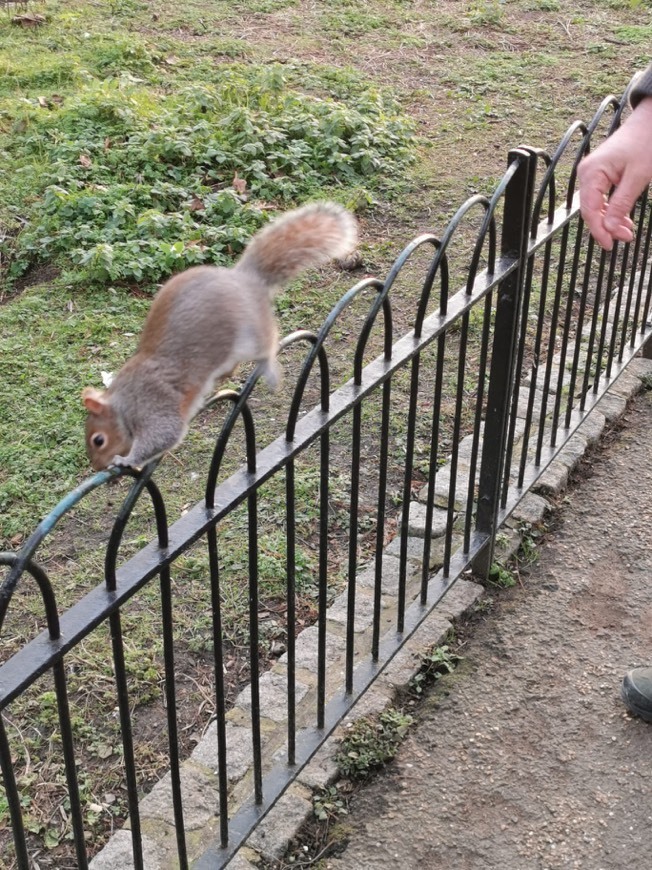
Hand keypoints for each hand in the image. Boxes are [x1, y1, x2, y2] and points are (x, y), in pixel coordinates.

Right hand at [577, 96, 651, 250]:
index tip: (610, 244)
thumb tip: (609, 228)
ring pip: (596, 206)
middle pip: (590, 210)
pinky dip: (611, 210)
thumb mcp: (637, 177)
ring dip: (610, 220)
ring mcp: (592, 174)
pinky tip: (623, 219)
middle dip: (606, 226)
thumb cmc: (646, 142)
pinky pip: (601, 198)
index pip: (590, 210)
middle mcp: (586, 173)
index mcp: (591, 172)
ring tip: (627, 230)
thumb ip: (621, 204)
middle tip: (625, 238)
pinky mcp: (599, 175)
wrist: (650, 121)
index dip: (599, 230)